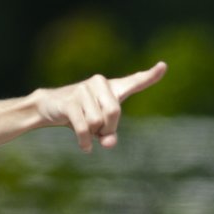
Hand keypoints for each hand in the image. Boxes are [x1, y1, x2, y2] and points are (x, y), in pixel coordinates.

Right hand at [30, 61, 167, 151]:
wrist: (49, 107)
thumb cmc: (81, 115)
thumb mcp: (98, 128)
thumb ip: (109, 135)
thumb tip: (109, 143)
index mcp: (112, 87)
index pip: (135, 81)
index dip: (151, 76)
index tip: (163, 66)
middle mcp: (100, 82)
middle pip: (114, 112)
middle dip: (108, 128)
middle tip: (99, 133)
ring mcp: (83, 89)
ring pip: (98, 121)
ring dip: (93, 133)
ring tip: (86, 130)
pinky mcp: (70, 100)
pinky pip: (84, 127)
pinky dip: (85, 141)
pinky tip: (85, 147)